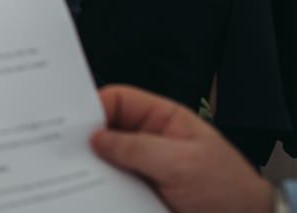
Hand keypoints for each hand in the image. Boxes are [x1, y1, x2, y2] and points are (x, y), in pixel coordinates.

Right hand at [91, 85, 271, 212]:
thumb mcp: (183, 162)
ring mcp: (146, 170)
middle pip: (107, 131)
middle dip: (88, 140)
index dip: (94, 106)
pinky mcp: (141, 195)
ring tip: (76, 176)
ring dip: (93, 170)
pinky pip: (113, 189)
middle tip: (66, 149)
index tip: (73, 123)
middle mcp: (151, 142)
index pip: (119, 100)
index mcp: (164, 120)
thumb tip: (96, 138)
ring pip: (107, 163)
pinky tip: (91, 195)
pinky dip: (101, 192)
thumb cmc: (231, 191)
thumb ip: (138, 147)